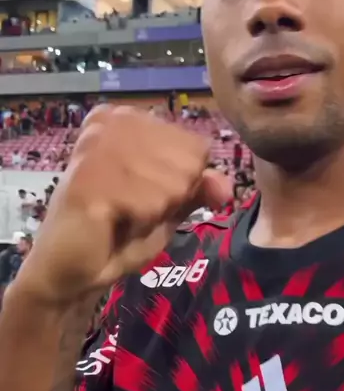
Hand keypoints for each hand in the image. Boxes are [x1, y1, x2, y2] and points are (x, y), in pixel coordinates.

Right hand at [15, 105, 230, 304]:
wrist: (70, 271)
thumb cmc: (116, 234)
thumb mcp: (166, 207)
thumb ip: (196, 189)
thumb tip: (226, 185)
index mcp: (127, 119)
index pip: (196, 146)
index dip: (183, 183)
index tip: (146, 196)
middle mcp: (110, 122)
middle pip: (189, 162)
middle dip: (171, 198)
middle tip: (133, 210)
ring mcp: (97, 147)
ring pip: (173, 183)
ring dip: (154, 212)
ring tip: (123, 216)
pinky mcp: (90, 179)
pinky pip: (150, 202)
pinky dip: (141, 222)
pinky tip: (113, 223)